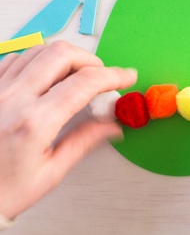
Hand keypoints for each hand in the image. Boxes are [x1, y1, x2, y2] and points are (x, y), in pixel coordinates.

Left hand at [0, 41, 136, 219]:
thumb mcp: (50, 173)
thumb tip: (112, 125)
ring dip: (64, 58)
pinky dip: (37, 62)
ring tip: (73, 77)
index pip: (85, 82)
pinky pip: (15, 58)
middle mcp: (12, 99)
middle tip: (100, 76)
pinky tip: (44, 78)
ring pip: (38, 50)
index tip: (126, 77)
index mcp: (34, 122)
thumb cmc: (2, 190)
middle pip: (61, 54)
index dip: (113, 76)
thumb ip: (84, 141)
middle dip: (90, 60)